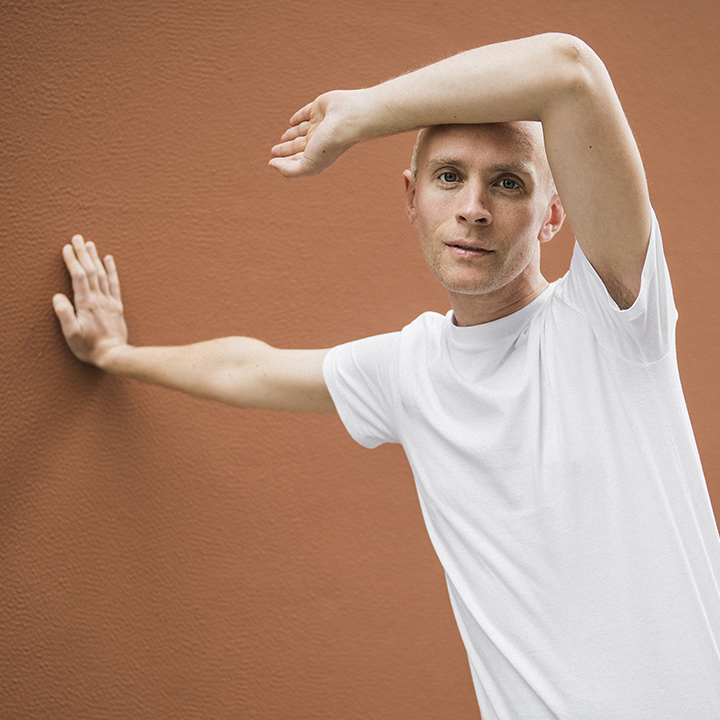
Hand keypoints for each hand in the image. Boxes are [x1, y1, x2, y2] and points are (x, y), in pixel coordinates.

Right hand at [53, 235, 127, 366]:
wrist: (114, 355)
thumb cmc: (90, 347)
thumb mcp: (72, 334)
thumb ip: (65, 315)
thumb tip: (57, 297)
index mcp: (86, 303)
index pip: (79, 276)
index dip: (73, 261)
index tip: (66, 247)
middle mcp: (99, 299)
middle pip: (91, 271)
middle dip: (83, 253)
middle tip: (77, 237)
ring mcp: (110, 301)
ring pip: (103, 274)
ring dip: (96, 257)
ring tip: (90, 244)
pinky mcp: (117, 306)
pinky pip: (115, 283)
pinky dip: (112, 270)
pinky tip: (109, 259)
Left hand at [269, 90, 362, 177]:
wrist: (348, 119)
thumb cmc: (330, 144)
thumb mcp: (307, 165)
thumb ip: (289, 170)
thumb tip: (272, 164)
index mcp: (318, 155)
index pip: (299, 160)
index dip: (285, 162)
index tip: (272, 161)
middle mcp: (319, 141)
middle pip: (299, 146)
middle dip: (286, 150)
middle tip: (274, 151)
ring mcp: (320, 124)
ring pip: (301, 131)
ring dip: (291, 135)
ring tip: (282, 138)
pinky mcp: (319, 108)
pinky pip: (305, 113)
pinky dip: (298, 117)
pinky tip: (291, 121)